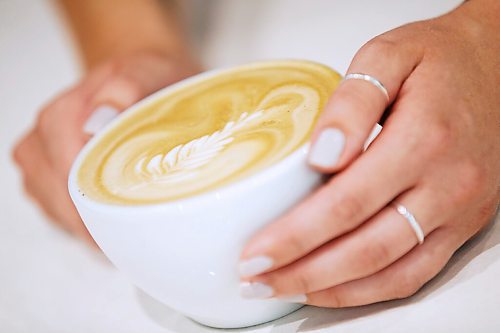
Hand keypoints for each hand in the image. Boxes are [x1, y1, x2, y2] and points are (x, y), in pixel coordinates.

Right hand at [13, 51, 199, 244]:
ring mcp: (39, 160)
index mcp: (61, 117)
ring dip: (92, 224)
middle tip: (139, 231)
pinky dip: (84, 220)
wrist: (139, 78)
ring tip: (128, 224)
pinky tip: (109, 215)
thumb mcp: (148, 73)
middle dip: (100, 222)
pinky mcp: (43, 175)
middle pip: (62, 201)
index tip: (133, 222)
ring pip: (58, 212)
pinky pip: (58, 212)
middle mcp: (42, 139)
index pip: (70, 179)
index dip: (102, 206)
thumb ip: (126, 89)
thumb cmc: (146, 80)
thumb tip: (100, 120)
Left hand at [238, 1, 499, 305]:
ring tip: (282, 289)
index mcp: (422, 140)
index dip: (296, 236)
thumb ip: (352, 102)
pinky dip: (369, 291)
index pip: (346, 203)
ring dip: (330, 289)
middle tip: (256, 280)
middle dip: (302, 272)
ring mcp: (458, 211)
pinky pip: (416, 274)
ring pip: (390, 273)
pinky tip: (330, 288)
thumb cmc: (438, 59)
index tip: (255, 252)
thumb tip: (321, 156)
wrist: (497, 65)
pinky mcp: (462, 224)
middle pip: (364, 248)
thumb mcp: (387, 56)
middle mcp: (446, 185)